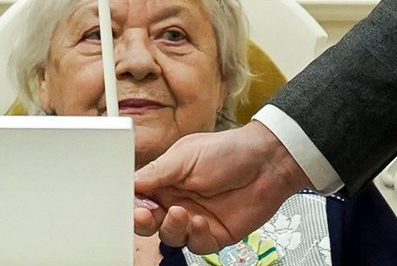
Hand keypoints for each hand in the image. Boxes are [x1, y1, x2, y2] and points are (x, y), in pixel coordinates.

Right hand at [132, 122, 306, 251]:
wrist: (266, 164)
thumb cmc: (228, 151)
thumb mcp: (186, 155)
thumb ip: (157, 172)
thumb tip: (131, 181)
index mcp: (166, 179)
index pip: (140, 196)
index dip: (132, 202)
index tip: (130, 203)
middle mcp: (177, 201)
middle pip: (149, 222)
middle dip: (144, 221)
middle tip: (146, 214)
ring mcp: (194, 219)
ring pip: (170, 236)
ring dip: (171, 228)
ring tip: (181, 213)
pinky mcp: (214, 235)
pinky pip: (196, 245)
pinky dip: (195, 237)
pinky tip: (200, 222)